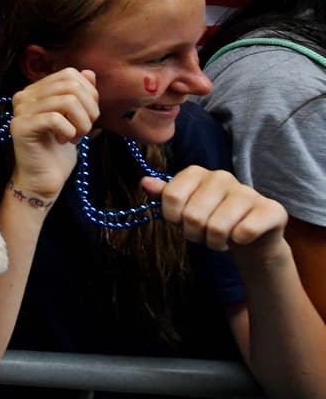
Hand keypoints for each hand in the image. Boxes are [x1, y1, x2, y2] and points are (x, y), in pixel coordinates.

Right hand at [7, 68, 98, 203]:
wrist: (43, 180)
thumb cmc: (58, 150)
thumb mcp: (76, 119)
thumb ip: (80, 95)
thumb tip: (89, 73)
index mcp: (36, 90)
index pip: (70, 74)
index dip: (89, 93)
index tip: (87, 116)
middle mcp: (24, 95)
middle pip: (71, 85)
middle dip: (89, 108)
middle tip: (84, 129)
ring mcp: (20, 110)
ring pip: (67, 101)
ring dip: (81, 123)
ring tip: (76, 137)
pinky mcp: (20, 127)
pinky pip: (55, 119)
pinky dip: (69, 131)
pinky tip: (65, 141)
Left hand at [143, 167, 287, 260]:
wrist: (250, 237)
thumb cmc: (211, 219)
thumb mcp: (184, 207)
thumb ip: (165, 195)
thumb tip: (145, 182)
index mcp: (197, 173)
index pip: (171, 196)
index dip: (172, 218)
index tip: (180, 222)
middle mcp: (222, 176)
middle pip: (192, 216)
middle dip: (194, 235)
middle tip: (203, 234)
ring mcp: (248, 192)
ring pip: (217, 227)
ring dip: (215, 242)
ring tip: (220, 238)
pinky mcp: (271, 209)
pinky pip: (244, 233)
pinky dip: (238, 242)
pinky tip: (241, 238)